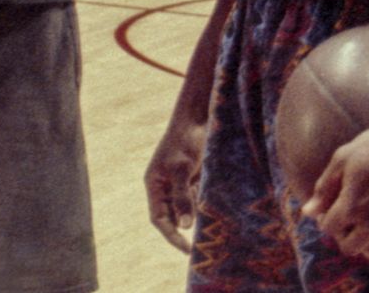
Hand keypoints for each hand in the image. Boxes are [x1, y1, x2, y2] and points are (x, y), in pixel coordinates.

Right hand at [146, 117, 206, 252]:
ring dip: (194, 220)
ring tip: (210, 234)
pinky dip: (203, 209)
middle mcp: (164, 186)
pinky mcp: (192, 178)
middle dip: (182, 232)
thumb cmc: (184, 142)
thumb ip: (182, 197)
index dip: (170, 236)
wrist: (196, 119)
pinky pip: (195, 200)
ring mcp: (178, 182)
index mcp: (154, 184)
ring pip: (184, 210)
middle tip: (200, 248)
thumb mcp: (182, 170)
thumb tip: (184, 226)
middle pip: (170, 217)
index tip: (187, 249)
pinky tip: (215, 215)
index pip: (158, 218)